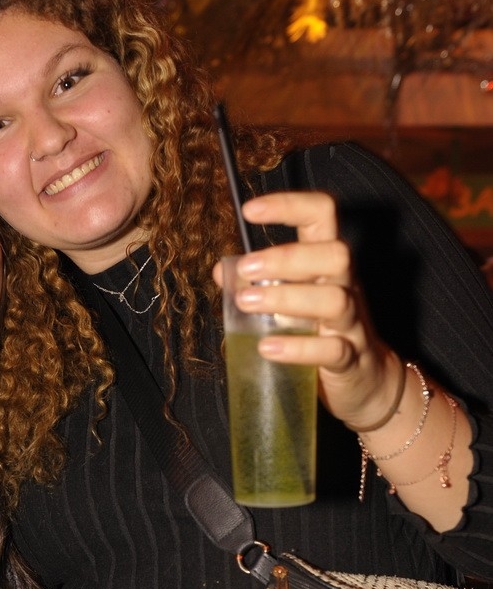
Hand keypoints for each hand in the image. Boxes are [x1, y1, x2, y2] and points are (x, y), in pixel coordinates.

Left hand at [212, 190, 397, 429]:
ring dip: (285, 298)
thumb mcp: (291, 303)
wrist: (367, 383)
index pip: (322, 215)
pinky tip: (267, 347)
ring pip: (334, 300)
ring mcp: (353, 323)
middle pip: (335, 254)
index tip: (250, 211)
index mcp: (328, 264)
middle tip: (245, 270)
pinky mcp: (351, 360)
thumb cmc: (322, 334)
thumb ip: (258, 286)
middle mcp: (346, 286)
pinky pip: (332, 350)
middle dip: (287, 257)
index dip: (290, 205)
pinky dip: (297, 348)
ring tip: (246, 304)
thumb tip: (222, 271)